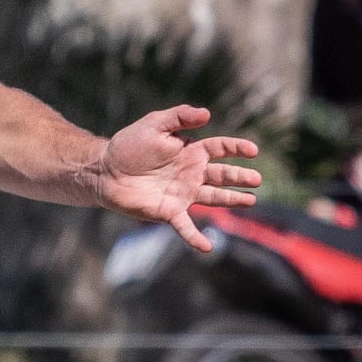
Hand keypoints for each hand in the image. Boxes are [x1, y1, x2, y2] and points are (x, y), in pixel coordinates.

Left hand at [96, 105, 260, 252]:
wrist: (106, 170)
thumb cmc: (129, 145)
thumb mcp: (155, 124)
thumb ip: (179, 117)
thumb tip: (207, 114)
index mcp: (191, 151)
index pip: (220, 148)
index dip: (237, 148)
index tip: (253, 150)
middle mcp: (191, 173)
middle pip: (222, 175)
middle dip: (240, 177)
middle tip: (256, 179)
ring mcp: (182, 194)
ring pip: (213, 198)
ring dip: (231, 200)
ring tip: (250, 201)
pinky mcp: (169, 211)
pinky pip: (186, 226)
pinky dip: (196, 237)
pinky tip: (208, 247)